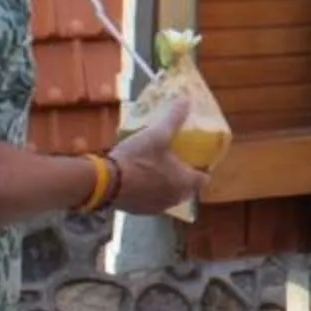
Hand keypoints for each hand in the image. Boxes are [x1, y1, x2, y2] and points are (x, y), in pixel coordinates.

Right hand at [109, 101, 208, 216]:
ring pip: (169, 195)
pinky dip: (150, 191)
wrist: (107, 182)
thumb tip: (185, 100)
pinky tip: (139, 177)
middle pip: (187, 188)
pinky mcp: (139, 210)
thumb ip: (174, 118)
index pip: (204, 179)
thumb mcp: (157, 134)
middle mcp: (174, 199)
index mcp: (185, 183)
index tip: (197, 158)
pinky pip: (151, 200)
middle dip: (185, 176)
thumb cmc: (137, 159)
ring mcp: (157, 207)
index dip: (203, 168)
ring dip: (167, 184)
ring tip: (158, 167)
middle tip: (177, 160)